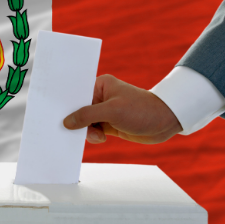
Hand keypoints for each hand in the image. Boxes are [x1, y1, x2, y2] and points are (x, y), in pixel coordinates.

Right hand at [63, 74, 182, 143]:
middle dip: (77, 121)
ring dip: (88, 131)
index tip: (58, 115)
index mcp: (100, 85)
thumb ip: (87, 116)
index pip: (77, 94)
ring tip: (98, 136)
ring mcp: (105, 111)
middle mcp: (100, 97)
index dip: (67, 105)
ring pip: (85, 123)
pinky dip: (94, 136)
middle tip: (74, 130)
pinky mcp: (110, 124)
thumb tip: (67, 122)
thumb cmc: (142, 110)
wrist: (166, 122)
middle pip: (79, 110)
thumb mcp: (112, 111)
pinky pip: (94, 130)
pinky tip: (101, 138)